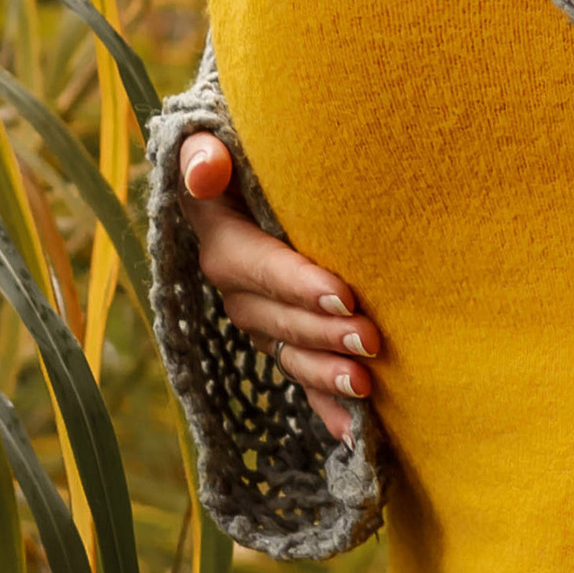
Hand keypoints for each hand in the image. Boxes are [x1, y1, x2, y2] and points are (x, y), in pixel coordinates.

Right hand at [175, 135, 381, 444]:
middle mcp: (235, 288)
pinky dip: (324, 406)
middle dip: (322, 333)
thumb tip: (206, 170)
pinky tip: (354, 433)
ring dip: (325, 373)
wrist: (253, 171)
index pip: (257, 265)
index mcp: (222, 240)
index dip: (296, 283)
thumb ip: (204, 155)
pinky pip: (299, 374)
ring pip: (288, 352)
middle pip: (276, 319)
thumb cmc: (244, 147)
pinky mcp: (282, 335)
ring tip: (365, 386)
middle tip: (370, 341)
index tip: (344, 292)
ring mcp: (258, 317)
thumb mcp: (213, 139)